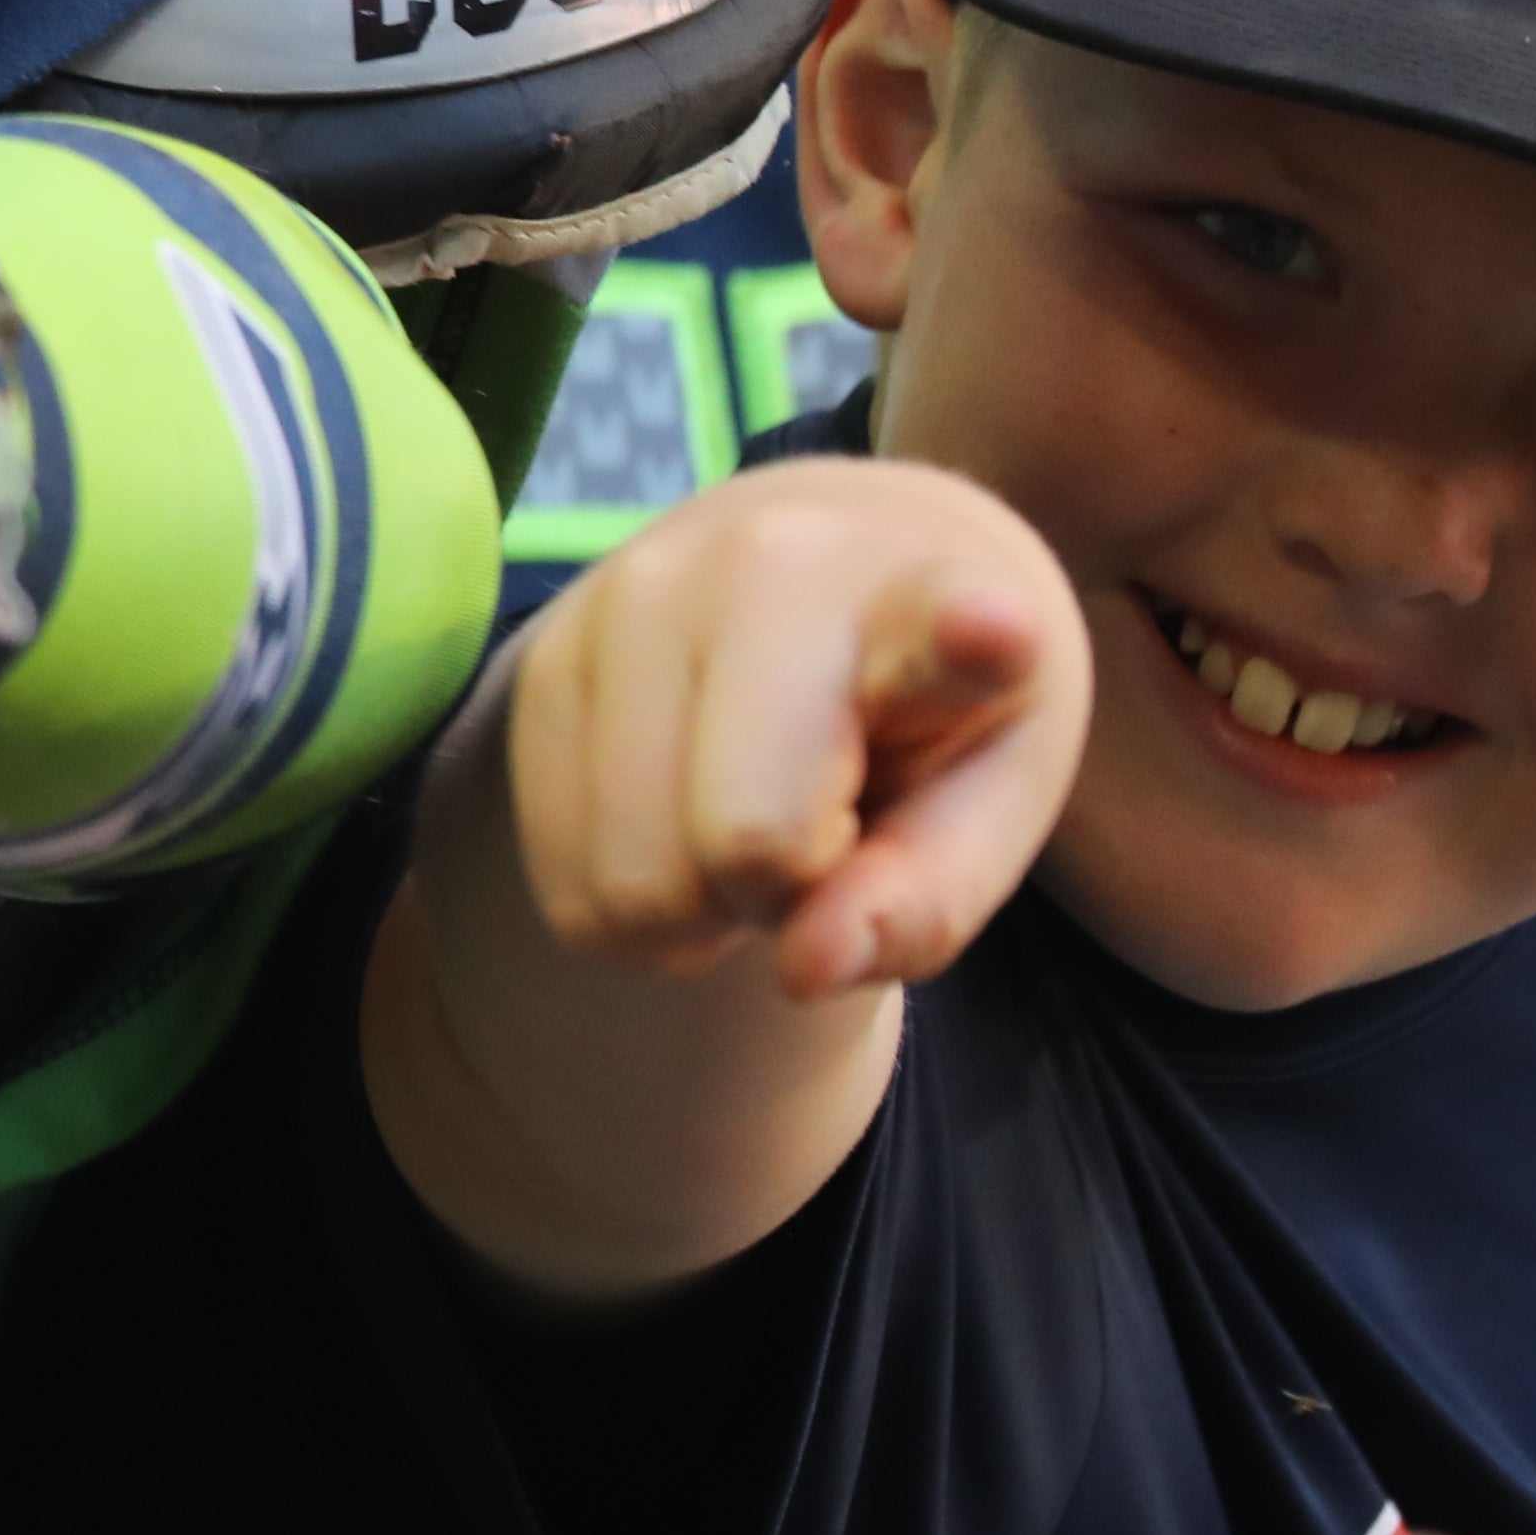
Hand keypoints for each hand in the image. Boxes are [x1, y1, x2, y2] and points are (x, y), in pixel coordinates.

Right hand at [500, 453, 1080, 1004]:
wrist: (818, 577)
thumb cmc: (932, 713)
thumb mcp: (989, 804)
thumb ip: (927, 897)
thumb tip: (804, 968)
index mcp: (933, 596)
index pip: (945, 623)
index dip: (968, 636)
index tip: (995, 632)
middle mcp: (763, 565)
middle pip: (742, 842)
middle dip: (781, 893)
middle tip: (823, 837)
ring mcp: (627, 598)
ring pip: (631, 881)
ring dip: (695, 907)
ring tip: (747, 828)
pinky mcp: (540, 657)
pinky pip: (564, 883)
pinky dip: (625, 904)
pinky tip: (674, 825)